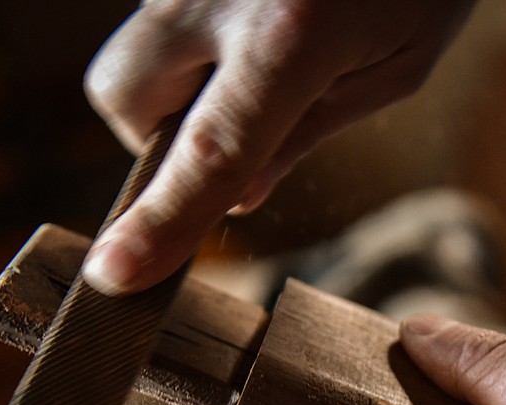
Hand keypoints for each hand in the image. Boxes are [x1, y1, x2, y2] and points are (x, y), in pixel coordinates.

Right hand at [82, 0, 475, 293]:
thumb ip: (303, 136)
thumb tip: (232, 199)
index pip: (211, 151)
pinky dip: (190, 48)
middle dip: (156, 139)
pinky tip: (254, 32)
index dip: (162, 221)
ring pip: (133, 56)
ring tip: (257, 70)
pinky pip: (159, 21)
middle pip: (125, 97)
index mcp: (294, 36)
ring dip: (174, 91)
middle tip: (227, 133)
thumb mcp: (390, 72)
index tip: (115, 278)